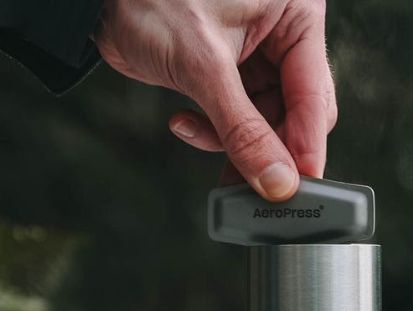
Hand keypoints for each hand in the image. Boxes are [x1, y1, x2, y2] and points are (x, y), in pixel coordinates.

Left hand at [95, 0, 336, 200]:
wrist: (98, 1)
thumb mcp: (203, 66)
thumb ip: (243, 129)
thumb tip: (277, 181)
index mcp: (296, 14)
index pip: (314, 95)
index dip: (304, 147)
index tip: (295, 190)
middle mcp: (283, 33)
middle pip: (296, 113)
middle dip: (265, 147)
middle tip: (247, 185)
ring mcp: (258, 53)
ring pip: (265, 122)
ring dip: (232, 142)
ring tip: (195, 135)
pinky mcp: (230, 71)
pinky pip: (237, 118)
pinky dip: (212, 130)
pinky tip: (183, 122)